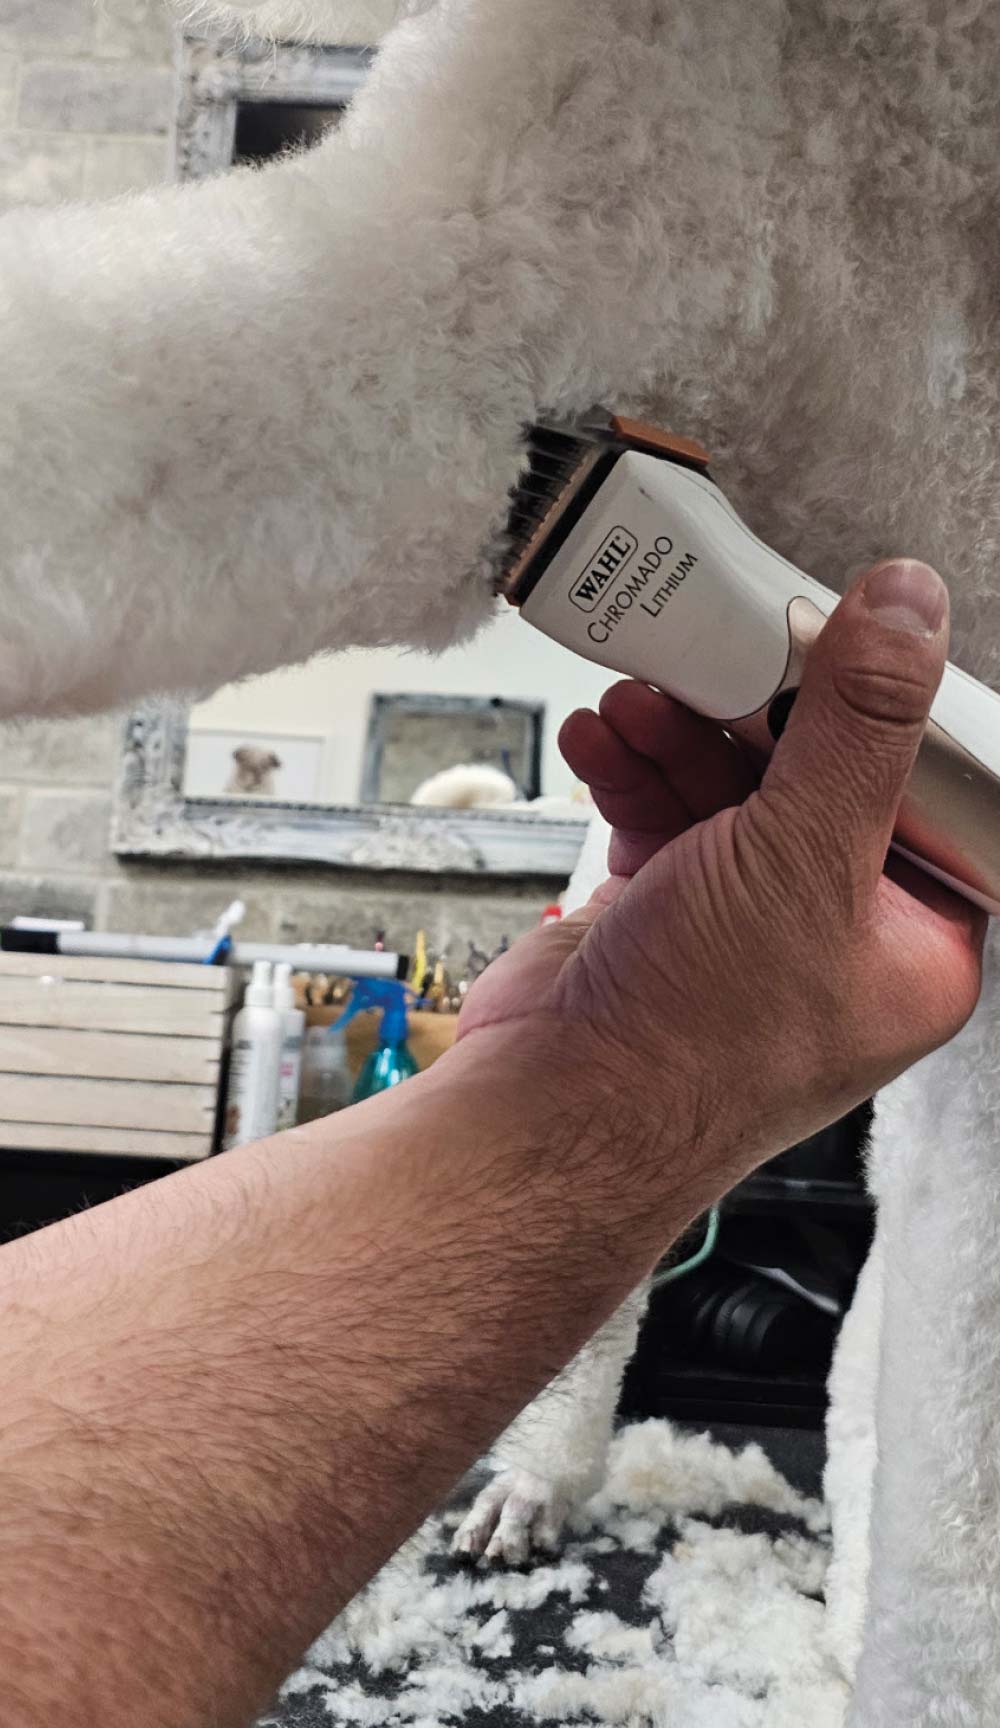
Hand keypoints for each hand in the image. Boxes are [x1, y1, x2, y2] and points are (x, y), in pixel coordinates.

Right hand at [459, 560, 983, 1191]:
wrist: (552, 1117)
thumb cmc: (694, 1045)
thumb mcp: (804, 855)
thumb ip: (859, 725)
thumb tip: (910, 610)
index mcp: (913, 944)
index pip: (928, 796)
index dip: (884, 714)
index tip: (841, 639)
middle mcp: (835, 931)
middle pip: (817, 773)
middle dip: (754, 711)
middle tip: (718, 654)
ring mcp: (744, 921)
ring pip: (730, 784)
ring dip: (679, 731)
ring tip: (638, 699)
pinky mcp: (665, 910)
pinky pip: (662, 810)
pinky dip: (630, 769)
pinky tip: (601, 741)